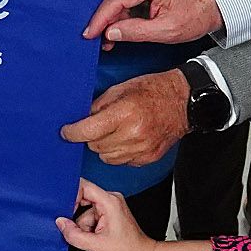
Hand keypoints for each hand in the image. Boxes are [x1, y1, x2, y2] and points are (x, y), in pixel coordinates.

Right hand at [54, 179, 164, 250]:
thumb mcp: (96, 246)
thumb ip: (74, 234)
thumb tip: (60, 223)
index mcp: (109, 201)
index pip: (83, 186)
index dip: (70, 196)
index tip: (65, 211)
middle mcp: (111, 199)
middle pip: (82, 198)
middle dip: (77, 216)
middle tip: (82, 231)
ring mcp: (110, 206)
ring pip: (84, 210)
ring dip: (84, 226)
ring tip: (94, 239)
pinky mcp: (109, 213)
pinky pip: (90, 216)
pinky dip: (89, 227)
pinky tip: (96, 237)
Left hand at [60, 70, 189, 166]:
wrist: (183, 101)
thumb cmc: (154, 90)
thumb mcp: (121, 89)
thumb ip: (99, 105)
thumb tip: (82, 119)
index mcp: (124, 113)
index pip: (88, 131)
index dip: (73, 132)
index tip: (66, 132)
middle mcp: (133, 134)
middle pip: (95, 146)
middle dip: (92, 136)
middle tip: (100, 125)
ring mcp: (141, 148)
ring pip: (107, 157)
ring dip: (105, 146)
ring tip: (116, 131)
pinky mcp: (148, 158)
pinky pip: (122, 161)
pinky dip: (120, 152)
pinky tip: (128, 139)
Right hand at [85, 0, 224, 45]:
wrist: (211, 4)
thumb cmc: (195, 14)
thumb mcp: (166, 30)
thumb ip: (135, 32)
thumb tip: (111, 33)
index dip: (100, 18)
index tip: (90, 32)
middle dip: (106, 19)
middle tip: (103, 39)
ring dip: (113, 14)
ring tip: (114, 35)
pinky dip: (121, 8)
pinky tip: (122, 23)